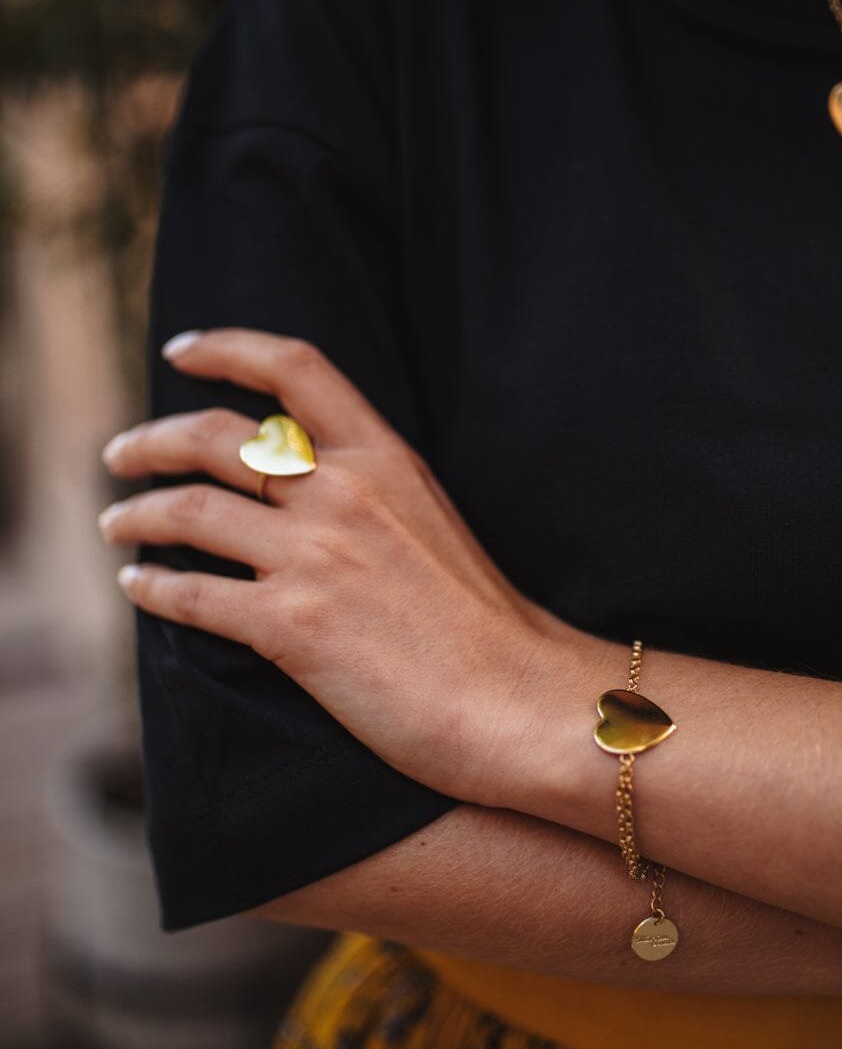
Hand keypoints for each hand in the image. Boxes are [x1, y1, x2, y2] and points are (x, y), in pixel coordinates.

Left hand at [98, 327, 580, 804]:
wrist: (518, 700)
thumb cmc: (484, 626)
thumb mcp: (434, 521)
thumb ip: (372, 491)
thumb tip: (305, 481)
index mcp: (385, 458)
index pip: (294, 369)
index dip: (227, 348)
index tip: (182, 352)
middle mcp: (344, 492)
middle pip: (215, 436)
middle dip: (151, 440)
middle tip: (121, 454)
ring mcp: (315, 557)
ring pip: (188, 510)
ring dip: (136, 513)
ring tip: (117, 525)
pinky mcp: (292, 626)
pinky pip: (192, 594)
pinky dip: (151, 587)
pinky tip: (138, 588)